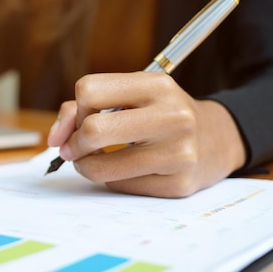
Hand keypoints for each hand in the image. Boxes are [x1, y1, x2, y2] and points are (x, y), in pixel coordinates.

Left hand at [47, 72, 246, 197]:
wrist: (217, 140)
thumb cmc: (162, 114)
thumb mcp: (133, 95)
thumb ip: (84, 106)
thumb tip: (55, 138)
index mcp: (157, 85)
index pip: (89, 90)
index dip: (77, 109)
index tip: (83, 119)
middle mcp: (172, 116)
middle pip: (93, 130)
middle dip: (75, 143)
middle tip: (77, 148)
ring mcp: (178, 153)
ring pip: (100, 168)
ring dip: (87, 167)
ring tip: (96, 160)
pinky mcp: (178, 185)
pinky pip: (119, 187)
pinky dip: (113, 179)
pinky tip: (129, 170)